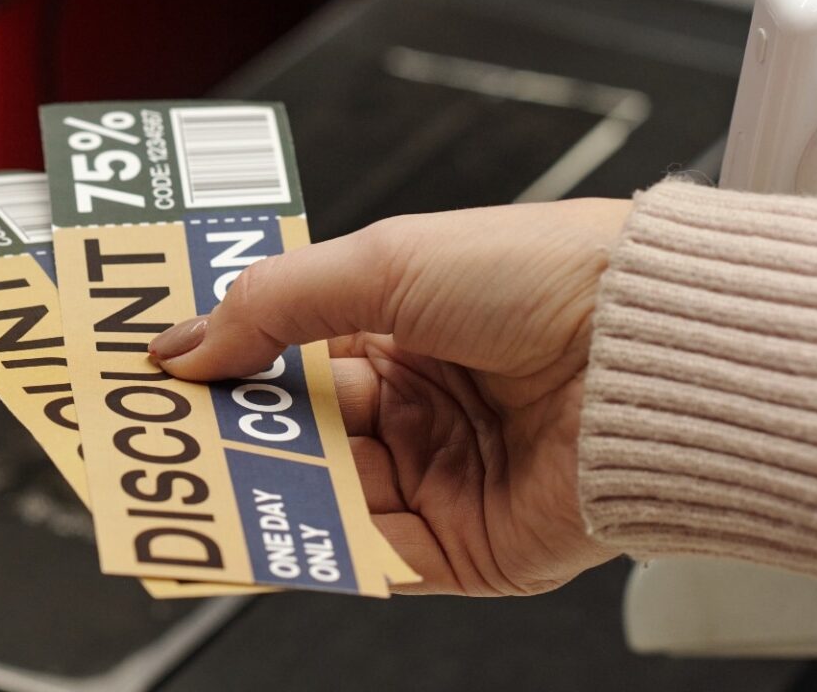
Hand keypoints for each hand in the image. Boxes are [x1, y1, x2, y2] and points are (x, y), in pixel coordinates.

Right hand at [152, 200, 631, 594]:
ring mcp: (440, 476)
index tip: (163, 370)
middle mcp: (422, 402)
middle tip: (164, 431)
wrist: (654, 354)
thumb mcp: (387, 262)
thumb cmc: (552, 280)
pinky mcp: (464, 547)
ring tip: (208, 475)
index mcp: (406, 325)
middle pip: (296, 430)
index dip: (227, 361)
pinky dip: (317, 543)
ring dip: (264, 487)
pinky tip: (276, 523)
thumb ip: (275, 304)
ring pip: (322, 494)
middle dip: (231, 431)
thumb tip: (188, 338)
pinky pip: (371, 555)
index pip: (290, 351)